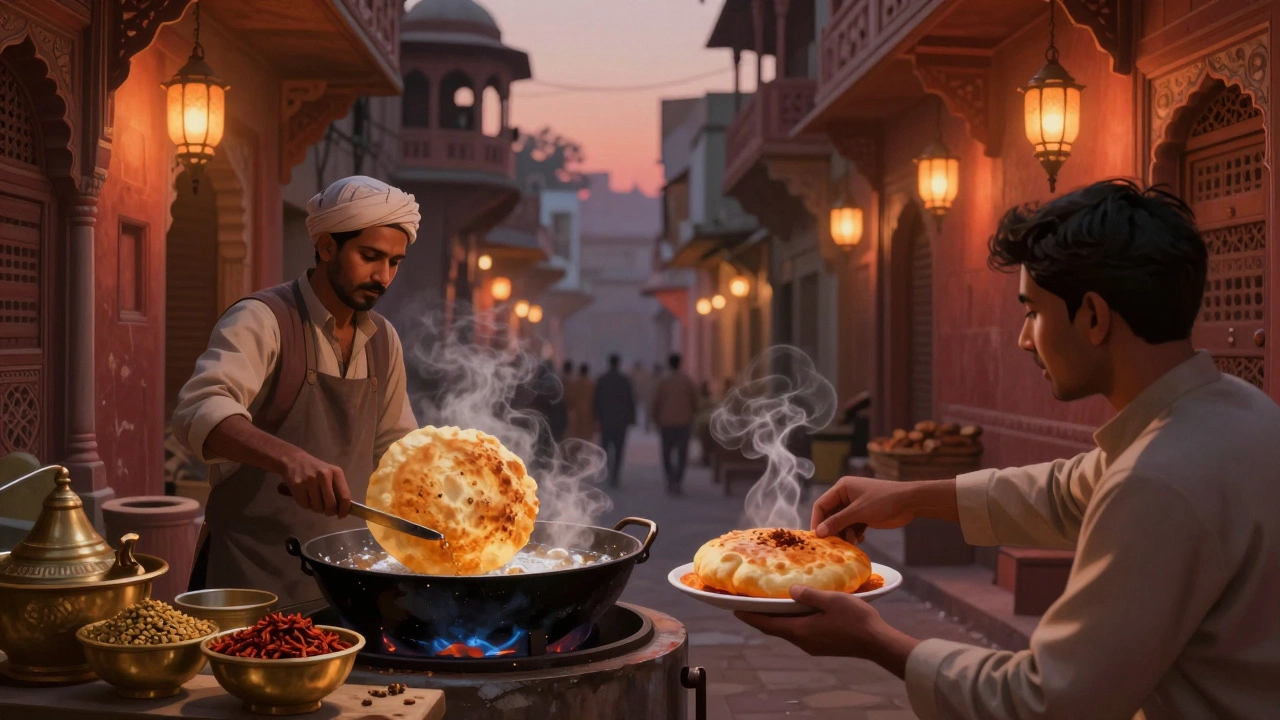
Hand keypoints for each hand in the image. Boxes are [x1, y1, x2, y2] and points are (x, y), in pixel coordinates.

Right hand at [281, 450, 351, 517]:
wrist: (293, 459)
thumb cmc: (315, 470)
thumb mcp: (330, 474)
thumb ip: (337, 489)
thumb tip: (343, 509)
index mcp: (336, 472)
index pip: (345, 496)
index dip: (344, 510)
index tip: (341, 515)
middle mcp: (324, 475)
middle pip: (331, 505)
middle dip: (329, 512)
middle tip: (326, 511)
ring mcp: (310, 480)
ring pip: (317, 507)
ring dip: (316, 508)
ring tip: (313, 500)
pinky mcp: (297, 485)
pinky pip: (304, 504)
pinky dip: (305, 504)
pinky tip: (304, 496)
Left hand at [735, 586, 919, 676]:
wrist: (877, 642)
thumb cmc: (856, 620)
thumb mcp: (832, 600)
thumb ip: (809, 595)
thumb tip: (791, 590)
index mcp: (800, 631)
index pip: (767, 624)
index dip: (749, 616)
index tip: (734, 610)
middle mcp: (802, 641)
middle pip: (774, 628)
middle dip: (760, 618)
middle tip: (747, 605)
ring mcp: (812, 645)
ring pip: (787, 631)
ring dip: (776, 619)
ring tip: (768, 605)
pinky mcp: (822, 645)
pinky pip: (799, 632)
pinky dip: (790, 622)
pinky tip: (795, 612)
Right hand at [810, 476, 914, 541]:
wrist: (910, 502)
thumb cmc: (884, 501)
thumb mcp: (859, 511)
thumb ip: (838, 521)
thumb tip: (818, 532)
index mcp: (842, 488)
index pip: (821, 505)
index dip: (817, 521)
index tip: (817, 538)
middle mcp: (846, 496)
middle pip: (830, 516)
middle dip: (833, 530)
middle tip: (835, 544)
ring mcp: (855, 506)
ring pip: (841, 524)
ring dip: (845, 534)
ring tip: (853, 541)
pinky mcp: (864, 515)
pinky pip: (851, 527)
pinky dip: (853, 534)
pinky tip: (860, 539)